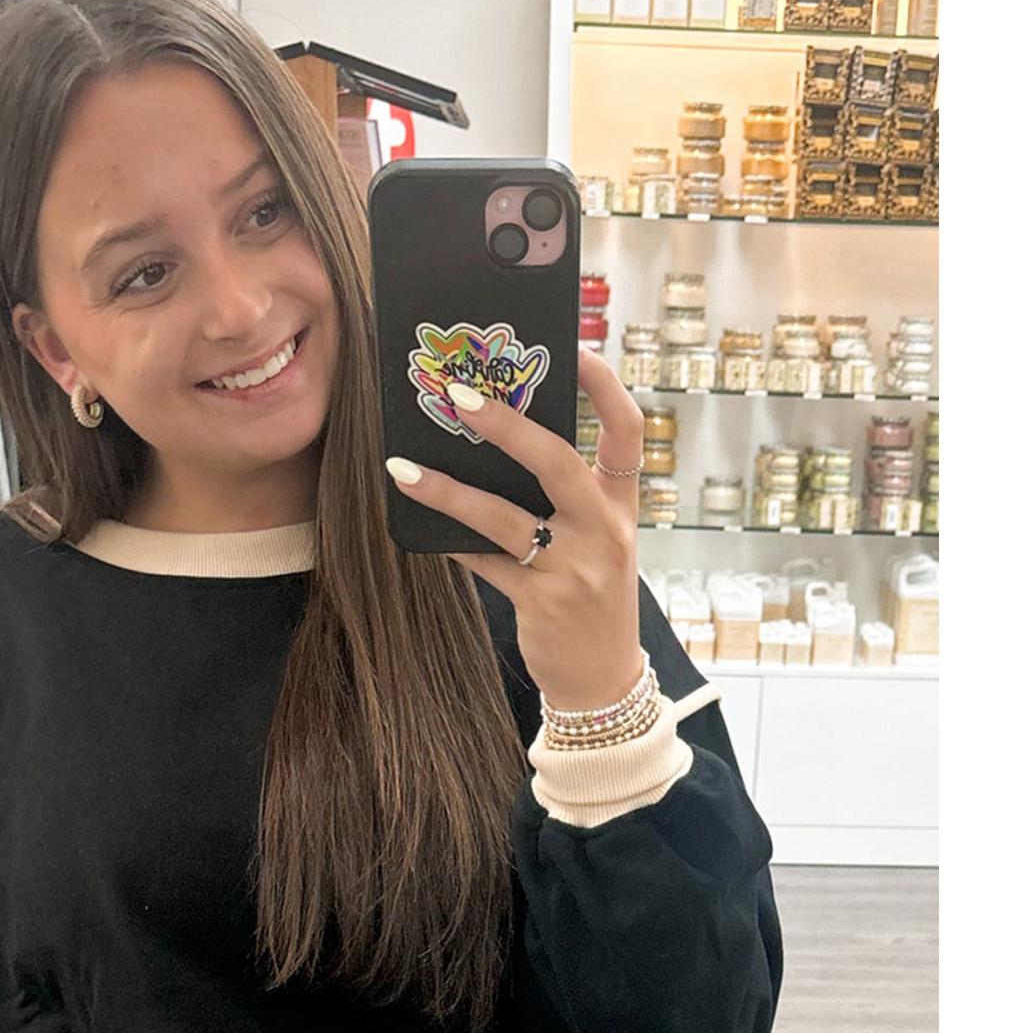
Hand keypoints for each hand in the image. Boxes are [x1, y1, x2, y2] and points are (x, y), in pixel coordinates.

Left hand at [385, 345, 646, 711]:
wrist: (603, 682)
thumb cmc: (590, 598)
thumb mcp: (595, 543)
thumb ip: (563, 499)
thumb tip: (490, 446)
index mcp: (623, 506)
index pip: (628, 431)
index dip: (603, 386)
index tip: (571, 349)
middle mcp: (605, 531)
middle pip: (558, 460)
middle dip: (507, 425)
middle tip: (458, 395)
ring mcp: (575, 569)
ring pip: (504, 517)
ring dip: (450, 490)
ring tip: (404, 468)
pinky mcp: (542, 603)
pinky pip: (484, 562)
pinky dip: (450, 541)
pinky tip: (417, 527)